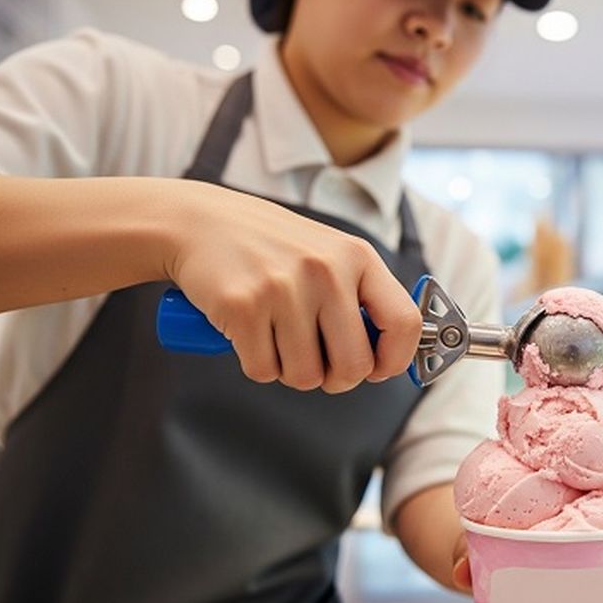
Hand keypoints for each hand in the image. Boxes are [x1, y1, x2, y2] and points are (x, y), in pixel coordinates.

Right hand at [164, 179, 421, 391]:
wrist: (198, 223)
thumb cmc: (271, 249)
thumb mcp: (329, 255)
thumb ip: (360, 299)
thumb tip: (384, 359)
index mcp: (357, 257)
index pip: (404, 322)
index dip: (395, 359)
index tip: (378, 370)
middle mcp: (326, 270)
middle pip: (354, 366)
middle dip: (336, 379)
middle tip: (318, 365)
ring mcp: (284, 288)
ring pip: (305, 376)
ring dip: (290, 370)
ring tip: (277, 336)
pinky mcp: (243, 307)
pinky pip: (263, 370)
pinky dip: (257, 364)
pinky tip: (249, 332)